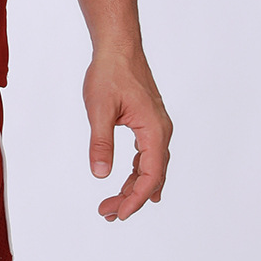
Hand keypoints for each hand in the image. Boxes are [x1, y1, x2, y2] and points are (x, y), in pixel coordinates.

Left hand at [83, 48, 171, 220]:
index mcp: (154, 130)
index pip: (151, 175)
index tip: (119, 214)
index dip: (136, 198)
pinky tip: (127, 182)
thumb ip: (101, 142)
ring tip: (112, 204)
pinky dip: (136, 171)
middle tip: (107, 213)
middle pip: (152, 175)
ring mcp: (156, 127)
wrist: (118, 47)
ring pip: (150, 166)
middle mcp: (161, 131)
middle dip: (131, 197)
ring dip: (133, 187)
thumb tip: (100, 174)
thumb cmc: (109, 73)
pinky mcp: (148, 122)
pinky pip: (147, 155)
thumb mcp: (99, 109)